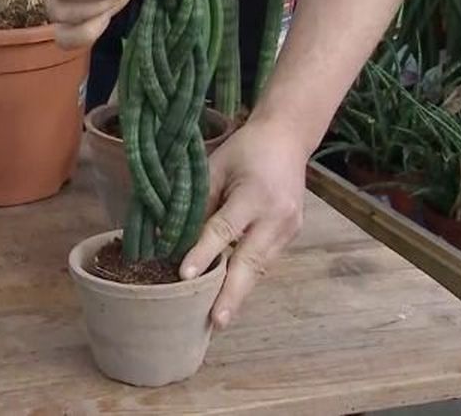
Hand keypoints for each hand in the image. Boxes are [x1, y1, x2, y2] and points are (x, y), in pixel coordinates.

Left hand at [179, 118, 306, 329]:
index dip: (203, 253)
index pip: (224, 229)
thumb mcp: (216, 167)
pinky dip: (246, 277)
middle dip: (232, 294)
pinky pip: (264, 261)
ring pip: (259, 268)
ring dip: (238, 292)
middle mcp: (278, 216)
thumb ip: (197, 201)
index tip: (185, 275)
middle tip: (216, 321)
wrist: (287, 139)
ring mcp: (289, 229)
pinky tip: (229, 294)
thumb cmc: (245, 150)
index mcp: (256, 194)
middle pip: (251, 262)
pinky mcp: (291, 236)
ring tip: (219, 316)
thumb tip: (169, 236)